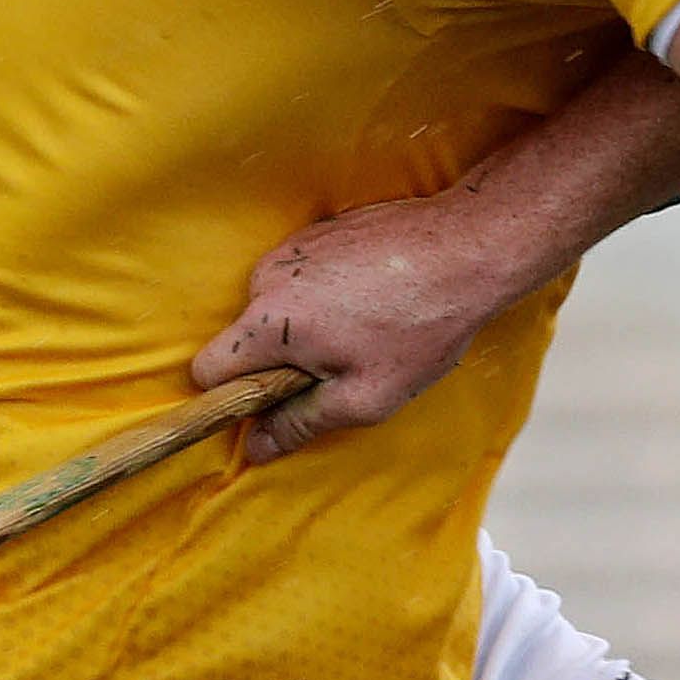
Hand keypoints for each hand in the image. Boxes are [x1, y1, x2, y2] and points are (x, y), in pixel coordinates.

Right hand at [188, 192, 523, 461]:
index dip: (237, 397)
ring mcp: (293, 247)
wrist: (470, 247)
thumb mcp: (366, 397)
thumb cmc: (422, 326)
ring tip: (372, 326)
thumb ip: (302, 423)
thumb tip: (257, 447)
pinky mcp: (319, 231)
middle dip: (285, 360)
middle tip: (347, 363)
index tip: (276, 403)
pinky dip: (330, 293)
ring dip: (311, 326)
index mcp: (268, 323)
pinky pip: (304, 278)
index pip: (209, 371)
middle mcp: (268, 277)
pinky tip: (377, 297)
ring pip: (279, 307)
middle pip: (247, 339)